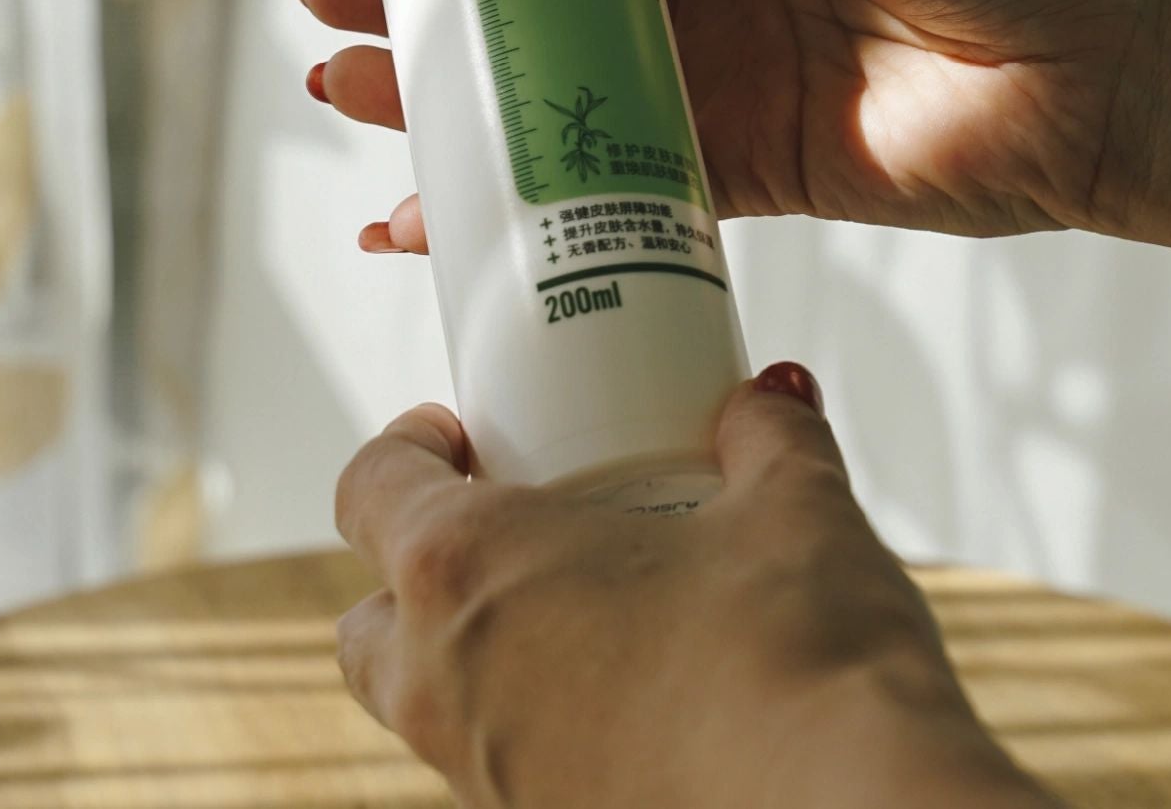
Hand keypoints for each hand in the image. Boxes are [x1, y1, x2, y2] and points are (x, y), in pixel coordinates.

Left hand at [334, 364, 1059, 808]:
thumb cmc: (802, 663)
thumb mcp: (794, 508)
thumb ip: (767, 436)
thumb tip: (766, 400)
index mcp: (467, 572)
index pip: (367, 489)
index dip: (406, 446)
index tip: (459, 430)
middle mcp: (449, 685)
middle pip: (368, 620)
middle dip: (412, 567)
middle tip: (508, 518)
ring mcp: (492, 780)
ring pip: (429, 706)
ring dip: (476, 647)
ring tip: (586, 602)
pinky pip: (506, 767)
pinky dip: (540, 720)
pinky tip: (638, 692)